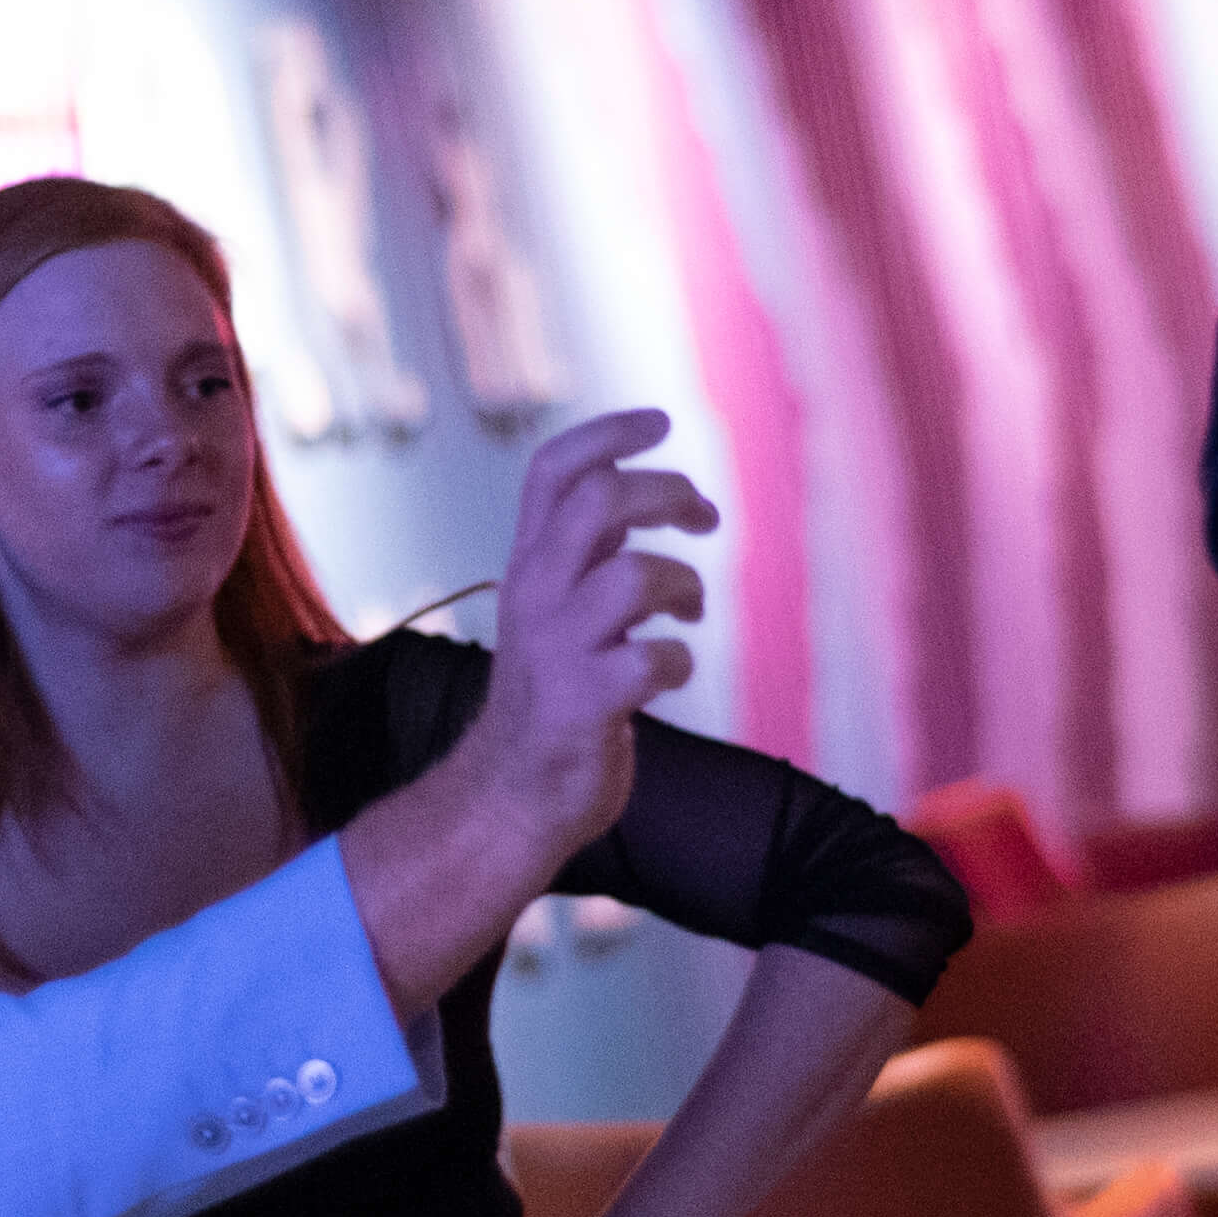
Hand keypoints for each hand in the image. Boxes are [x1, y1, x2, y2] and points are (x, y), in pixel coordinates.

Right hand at [449, 410, 717, 863]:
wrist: (511, 794)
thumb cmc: (552, 695)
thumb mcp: (555, 606)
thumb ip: (588, 550)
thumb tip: (643, 490)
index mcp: (530, 564)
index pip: (554, 470)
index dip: (609, 432)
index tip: (661, 421)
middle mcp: (536, 593)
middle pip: (600, 502)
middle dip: (667, 493)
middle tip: (705, 519)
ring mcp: (558, 648)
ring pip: (632, 575)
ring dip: (683, 585)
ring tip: (689, 613)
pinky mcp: (585, 703)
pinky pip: (652, 660)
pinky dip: (679, 660)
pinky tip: (673, 672)